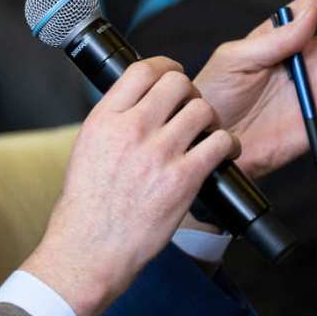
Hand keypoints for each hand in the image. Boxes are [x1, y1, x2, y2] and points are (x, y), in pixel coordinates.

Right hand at [26, 57, 239, 315]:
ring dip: (212, 120)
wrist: (90, 247)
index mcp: (105, 119)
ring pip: (203, 110)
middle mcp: (131, 129)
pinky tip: (224, 154)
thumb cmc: (87, 205)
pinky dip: (229, 145)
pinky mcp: (182, 179)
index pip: (142, 70)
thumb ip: (114, 121)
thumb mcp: (88, 148)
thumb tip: (141, 102)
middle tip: (192, 109)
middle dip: (191, 93)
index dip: (165, 68)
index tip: (173, 77)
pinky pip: (220, 143)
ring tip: (209, 134)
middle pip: (178, 83)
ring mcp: (158, 153)